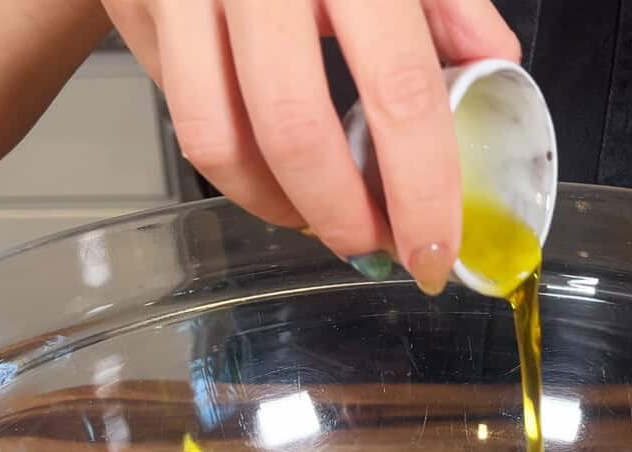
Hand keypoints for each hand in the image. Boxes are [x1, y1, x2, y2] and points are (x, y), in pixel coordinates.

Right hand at [100, 0, 519, 292]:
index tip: (434, 248)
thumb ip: (449, 2)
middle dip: (341, 216)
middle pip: (293, 129)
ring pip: (217, 142)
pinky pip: (183, 116)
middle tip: (373, 246)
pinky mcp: (137, 8)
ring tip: (321, 215)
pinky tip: (274, 171)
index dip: (421, 188)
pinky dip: (234, 166)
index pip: (399, 90)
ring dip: (276, 205)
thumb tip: (493, 75)